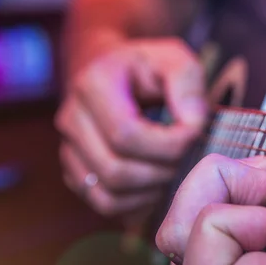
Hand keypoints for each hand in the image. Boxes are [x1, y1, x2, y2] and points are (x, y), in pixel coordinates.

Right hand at [55, 38, 206, 217]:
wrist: (121, 74)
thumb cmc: (153, 69)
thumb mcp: (177, 60)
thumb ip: (188, 85)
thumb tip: (191, 125)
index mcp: (93, 85)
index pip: (126, 135)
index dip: (169, 145)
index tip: (195, 136)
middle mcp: (72, 118)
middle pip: (116, 170)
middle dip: (162, 171)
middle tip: (189, 159)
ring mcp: (69, 149)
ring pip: (108, 194)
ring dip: (151, 191)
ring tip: (176, 171)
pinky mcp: (76, 173)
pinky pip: (106, 204)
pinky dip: (138, 204)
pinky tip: (159, 185)